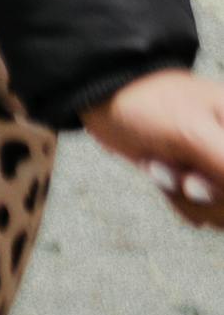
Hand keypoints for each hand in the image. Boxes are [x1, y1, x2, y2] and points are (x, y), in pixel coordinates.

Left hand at [82, 68, 223, 227]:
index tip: (201, 178)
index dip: (223, 186)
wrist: (104, 100)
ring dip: (188, 198)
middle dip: (209, 196)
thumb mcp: (193, 133)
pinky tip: (161, 171)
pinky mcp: (203, 182)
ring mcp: (223, 168)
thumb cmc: (150, 104)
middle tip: (185, 175)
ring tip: (165, 166)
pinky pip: (204, 214)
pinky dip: (178, 201)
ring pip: (223, 214)